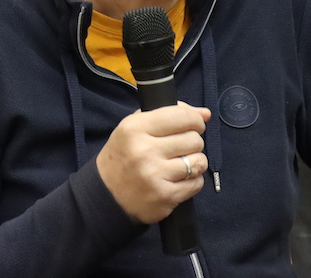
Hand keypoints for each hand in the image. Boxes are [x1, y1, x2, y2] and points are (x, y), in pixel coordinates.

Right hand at [96, 102, 211, 223]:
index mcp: (135, 128)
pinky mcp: (165, 197)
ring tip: (180, 164)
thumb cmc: (124, 156)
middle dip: (193, 142)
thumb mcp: (135, 127)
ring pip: (199, 161)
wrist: (105, 196)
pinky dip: (192, 181)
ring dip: (194, 162)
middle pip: (194, 139)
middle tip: (181, 148)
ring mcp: (155, 175)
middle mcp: (144, 151)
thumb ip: (169, 114)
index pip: (181, 116)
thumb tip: (205, 113)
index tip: (194, 125)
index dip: (195, 120)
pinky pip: (197, 183)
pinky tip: (178, 180)